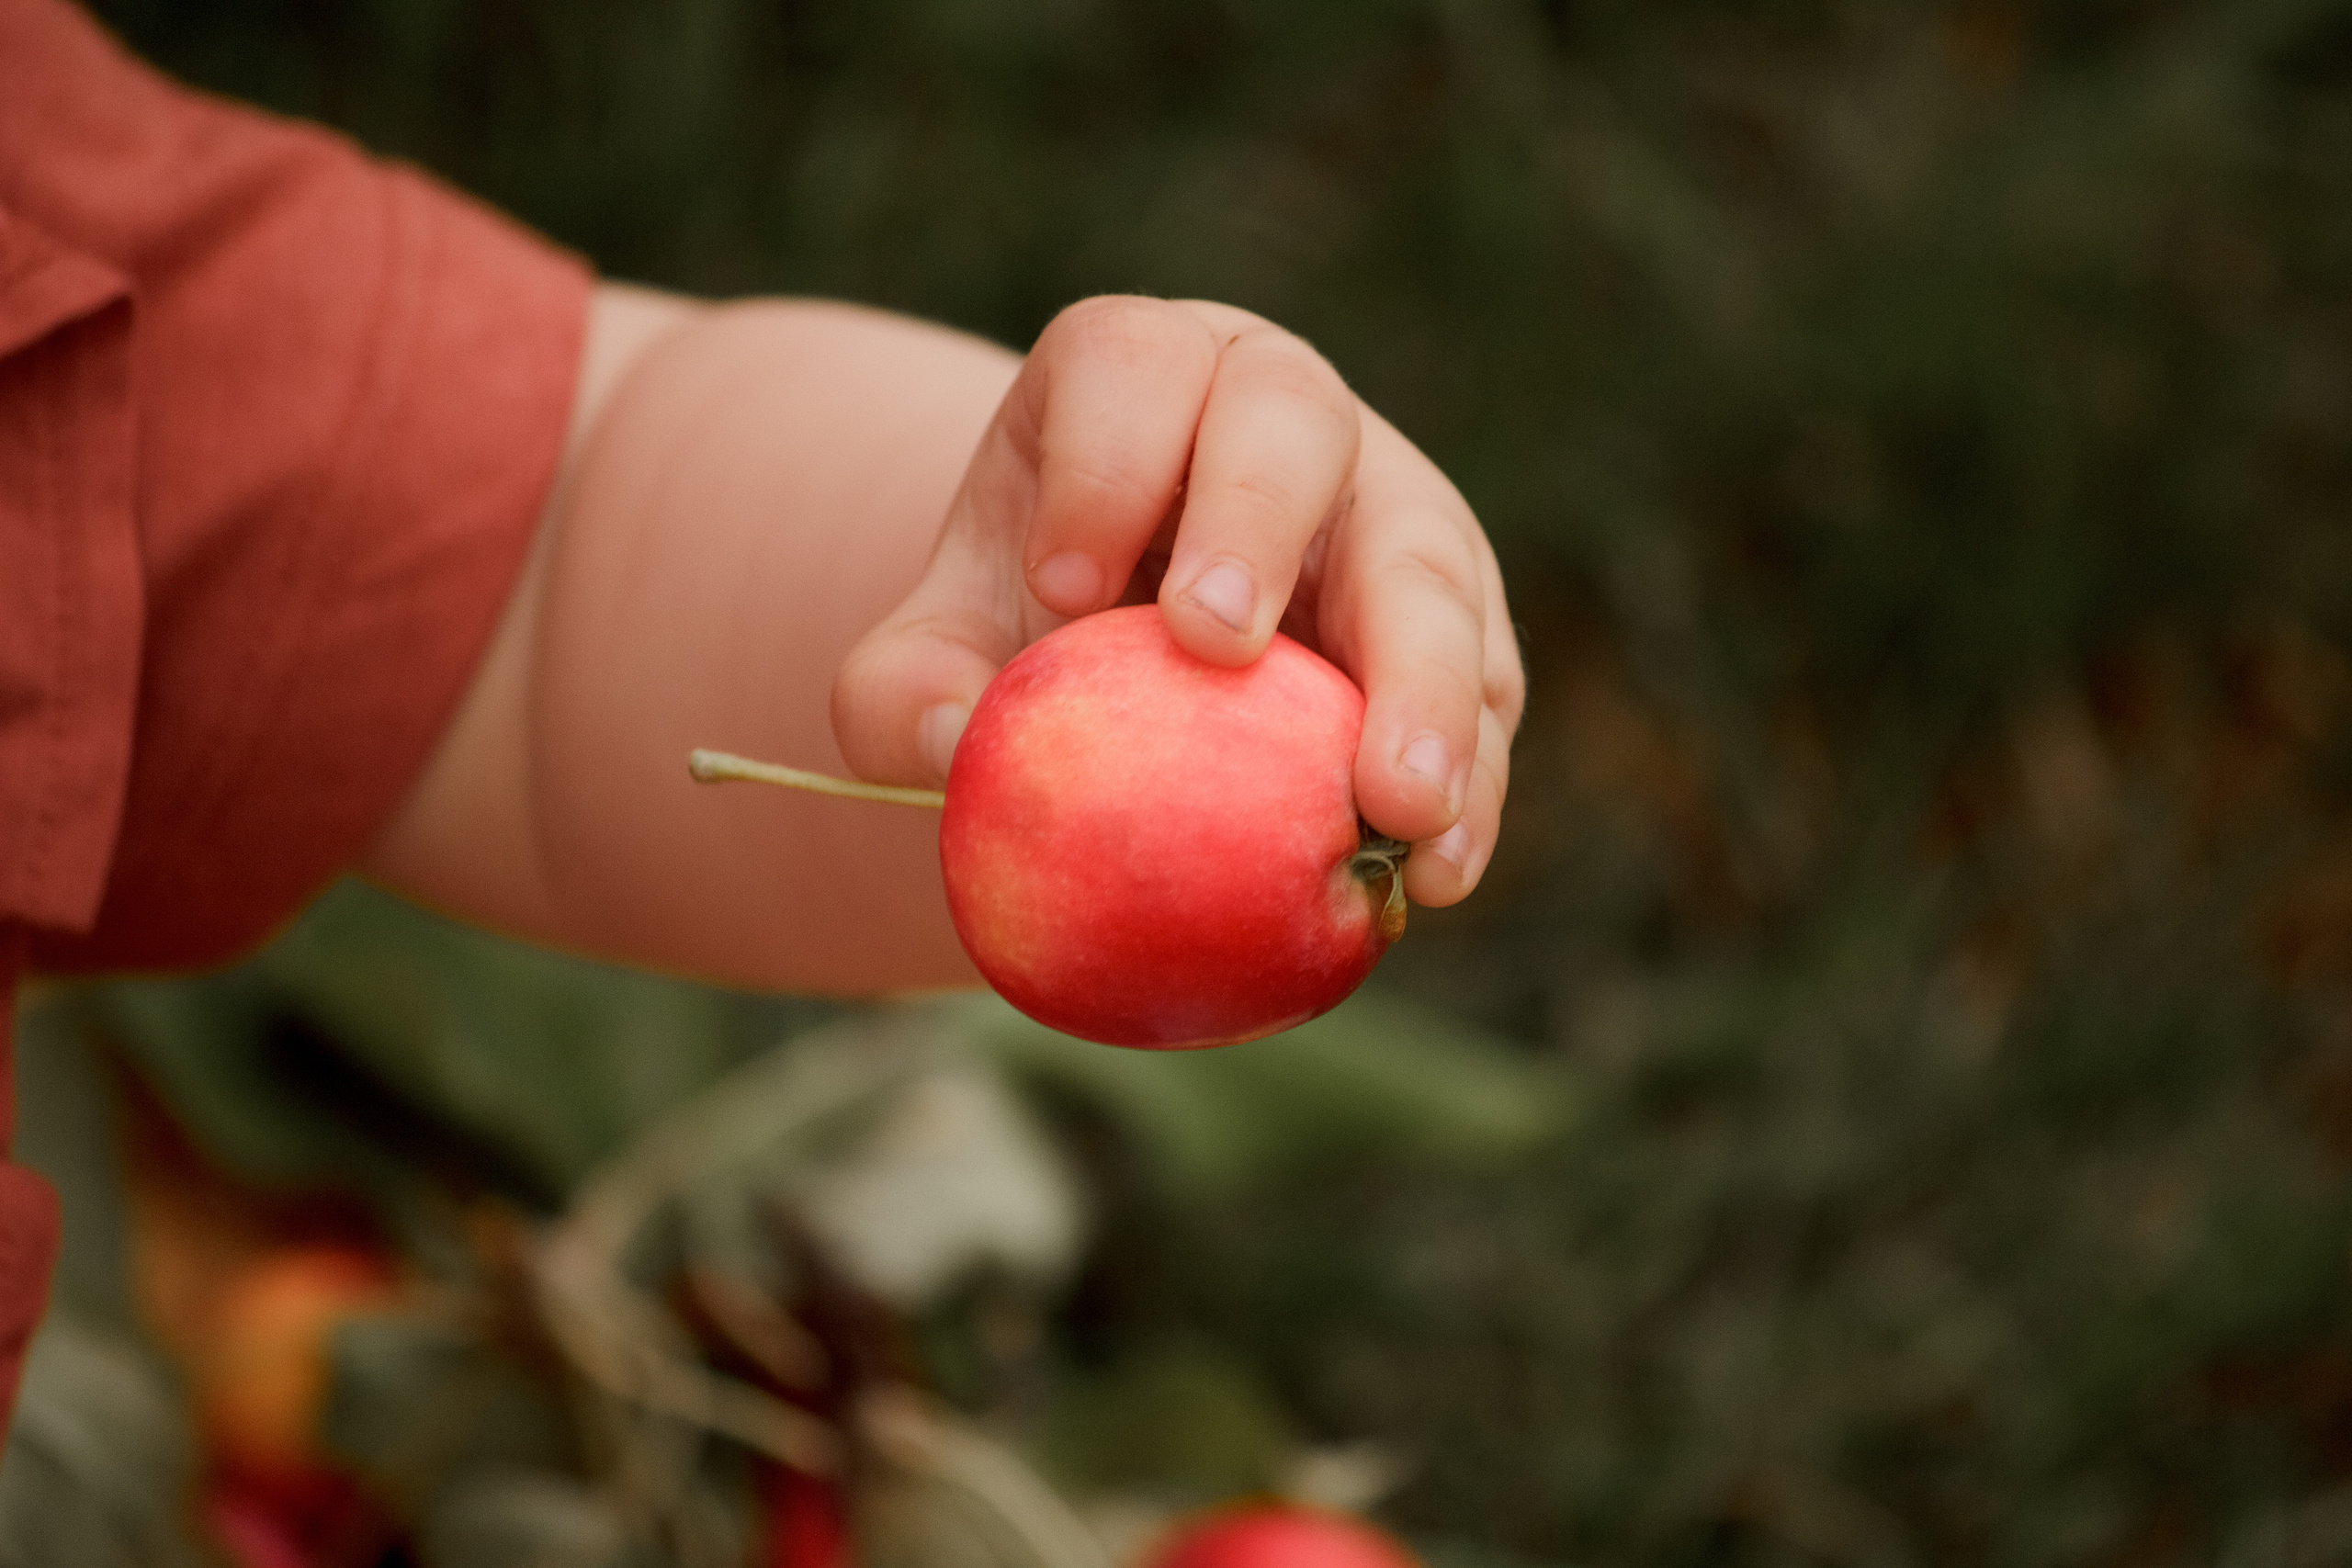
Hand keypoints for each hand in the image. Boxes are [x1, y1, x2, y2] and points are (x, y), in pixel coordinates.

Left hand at [832, 296, 1521, 905]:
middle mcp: (1276, 408)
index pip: (1133, 365)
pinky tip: (1435, 876)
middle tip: (1216, 651)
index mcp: (1141, 376)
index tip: (1065, 592)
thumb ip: (903, 691)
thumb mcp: (936, 649)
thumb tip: (952, 744)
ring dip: (1421, 683)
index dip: (1103, 463)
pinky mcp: (1456, 618)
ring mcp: (1385, 505)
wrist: (1132, 663)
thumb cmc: (1031, 630)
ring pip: (1427, 557)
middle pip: (1293, 420)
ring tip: (1397, 808)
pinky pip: (1485, 684)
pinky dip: (1469, 780)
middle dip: (1258, 526)